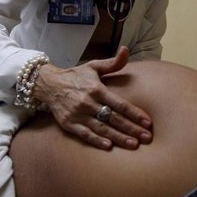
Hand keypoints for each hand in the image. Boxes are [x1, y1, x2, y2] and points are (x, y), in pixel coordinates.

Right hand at [32, 46, 152, 150]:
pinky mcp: (68, 124)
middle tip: (146, 138)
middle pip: (114, 118)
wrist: (48, 84)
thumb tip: (126, 50)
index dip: (135, 114)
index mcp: (97, 89)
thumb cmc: (76, 76)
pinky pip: (84, 134)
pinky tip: (109, 146)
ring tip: (133, 144)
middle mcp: (88, 102)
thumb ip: (113, 63)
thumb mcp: (94, 66)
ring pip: (102, 128)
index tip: (148, 123)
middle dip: (131, 129)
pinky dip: (96, 141)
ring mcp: (78, 114)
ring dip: (118, 137)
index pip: (120, 104)